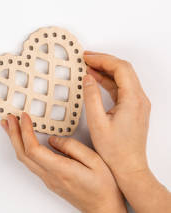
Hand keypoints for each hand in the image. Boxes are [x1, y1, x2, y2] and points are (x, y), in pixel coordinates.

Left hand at [1, 113, 126, 212]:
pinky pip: (31, 162)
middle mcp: (50, 176)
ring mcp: (48, 179)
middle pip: (23, 154)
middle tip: (9, 118)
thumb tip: (52, 139)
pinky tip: (23, 141)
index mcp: (60, 170)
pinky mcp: (50, 180)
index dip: (25, 131)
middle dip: (13, 134)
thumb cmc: (104, 188)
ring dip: (15, 141)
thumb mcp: (94, 161)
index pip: (33, 149)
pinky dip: (23, 148)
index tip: (23, 117)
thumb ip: (72, 147)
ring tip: (10, 126)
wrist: (104, 210)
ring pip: (24, 159)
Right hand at [82, 52, 149, 175]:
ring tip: (87, 67)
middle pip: (124, 69)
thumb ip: (91, 97)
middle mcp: (139, 99)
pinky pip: (122, 87)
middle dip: (104, 60)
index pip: (121, 68)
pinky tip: (95, 81)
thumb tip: (87, 78)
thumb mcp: (97, 122)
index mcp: (133, 100)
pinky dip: (108, 80)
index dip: (102, 59)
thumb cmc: (115, 150)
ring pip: (124, 77)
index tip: (86, 57)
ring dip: (106, 70)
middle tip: (85, 58)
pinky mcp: (134, 108)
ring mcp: (138, 103)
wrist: (128, 167)